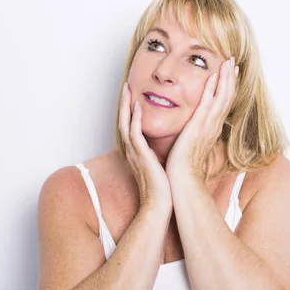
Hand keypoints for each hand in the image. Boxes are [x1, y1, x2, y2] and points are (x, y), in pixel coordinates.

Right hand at [119, 82, 172, 214]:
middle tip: (125, 85)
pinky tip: (137, 107)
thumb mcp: (158, 165)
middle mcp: (132, 150)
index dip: (129, 109)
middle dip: (123, 102)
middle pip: (123, 121)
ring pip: (125, 123)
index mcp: (136, 151)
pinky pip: (134, 134)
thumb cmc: (162, 187)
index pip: (130, 125)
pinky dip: (135, 119)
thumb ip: (157, 153)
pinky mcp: (141, 156)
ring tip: (127, 89)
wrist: (159, 205)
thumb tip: (166, 145)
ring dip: (125, 106)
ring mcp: (134, 153)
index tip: (132, 95)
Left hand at [166, 57, 238, 180]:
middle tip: (232, 60)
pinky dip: (212, 89)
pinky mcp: (198, 126)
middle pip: (227, 96)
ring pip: (222, 97)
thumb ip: (195, 132)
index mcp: (212, 127)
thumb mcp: (192, 143)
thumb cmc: (184, 163)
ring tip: (228, 62)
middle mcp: (213, 125)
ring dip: (225, 78)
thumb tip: (194, 127)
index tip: (230, 72)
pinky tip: (213, 76)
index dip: (228, 86)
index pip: (223, 102)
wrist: (182, 177)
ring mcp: (208, 125)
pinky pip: (207, 104)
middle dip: (230, 77)